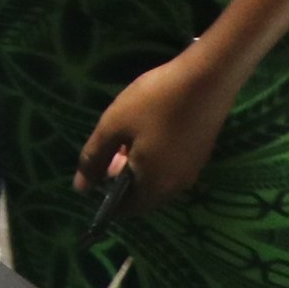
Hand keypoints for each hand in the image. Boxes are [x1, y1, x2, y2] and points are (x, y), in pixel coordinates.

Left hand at [78, 47, 237, 210]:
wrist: (207, 78)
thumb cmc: (154, 102)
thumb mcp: (113, 126)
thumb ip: (94, 158)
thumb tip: (81, 187)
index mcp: (156, 185)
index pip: (129, 209)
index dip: (107, 199)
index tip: (94, 176)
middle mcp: (178, 185)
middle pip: (144, 195)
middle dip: (120, 179)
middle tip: (105, 151)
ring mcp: (193, 170)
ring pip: (157, 179)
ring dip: (136, 167)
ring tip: (121, 139)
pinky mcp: (201, 153)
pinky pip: (170, 167)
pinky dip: (153, 159)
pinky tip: (144, 133)